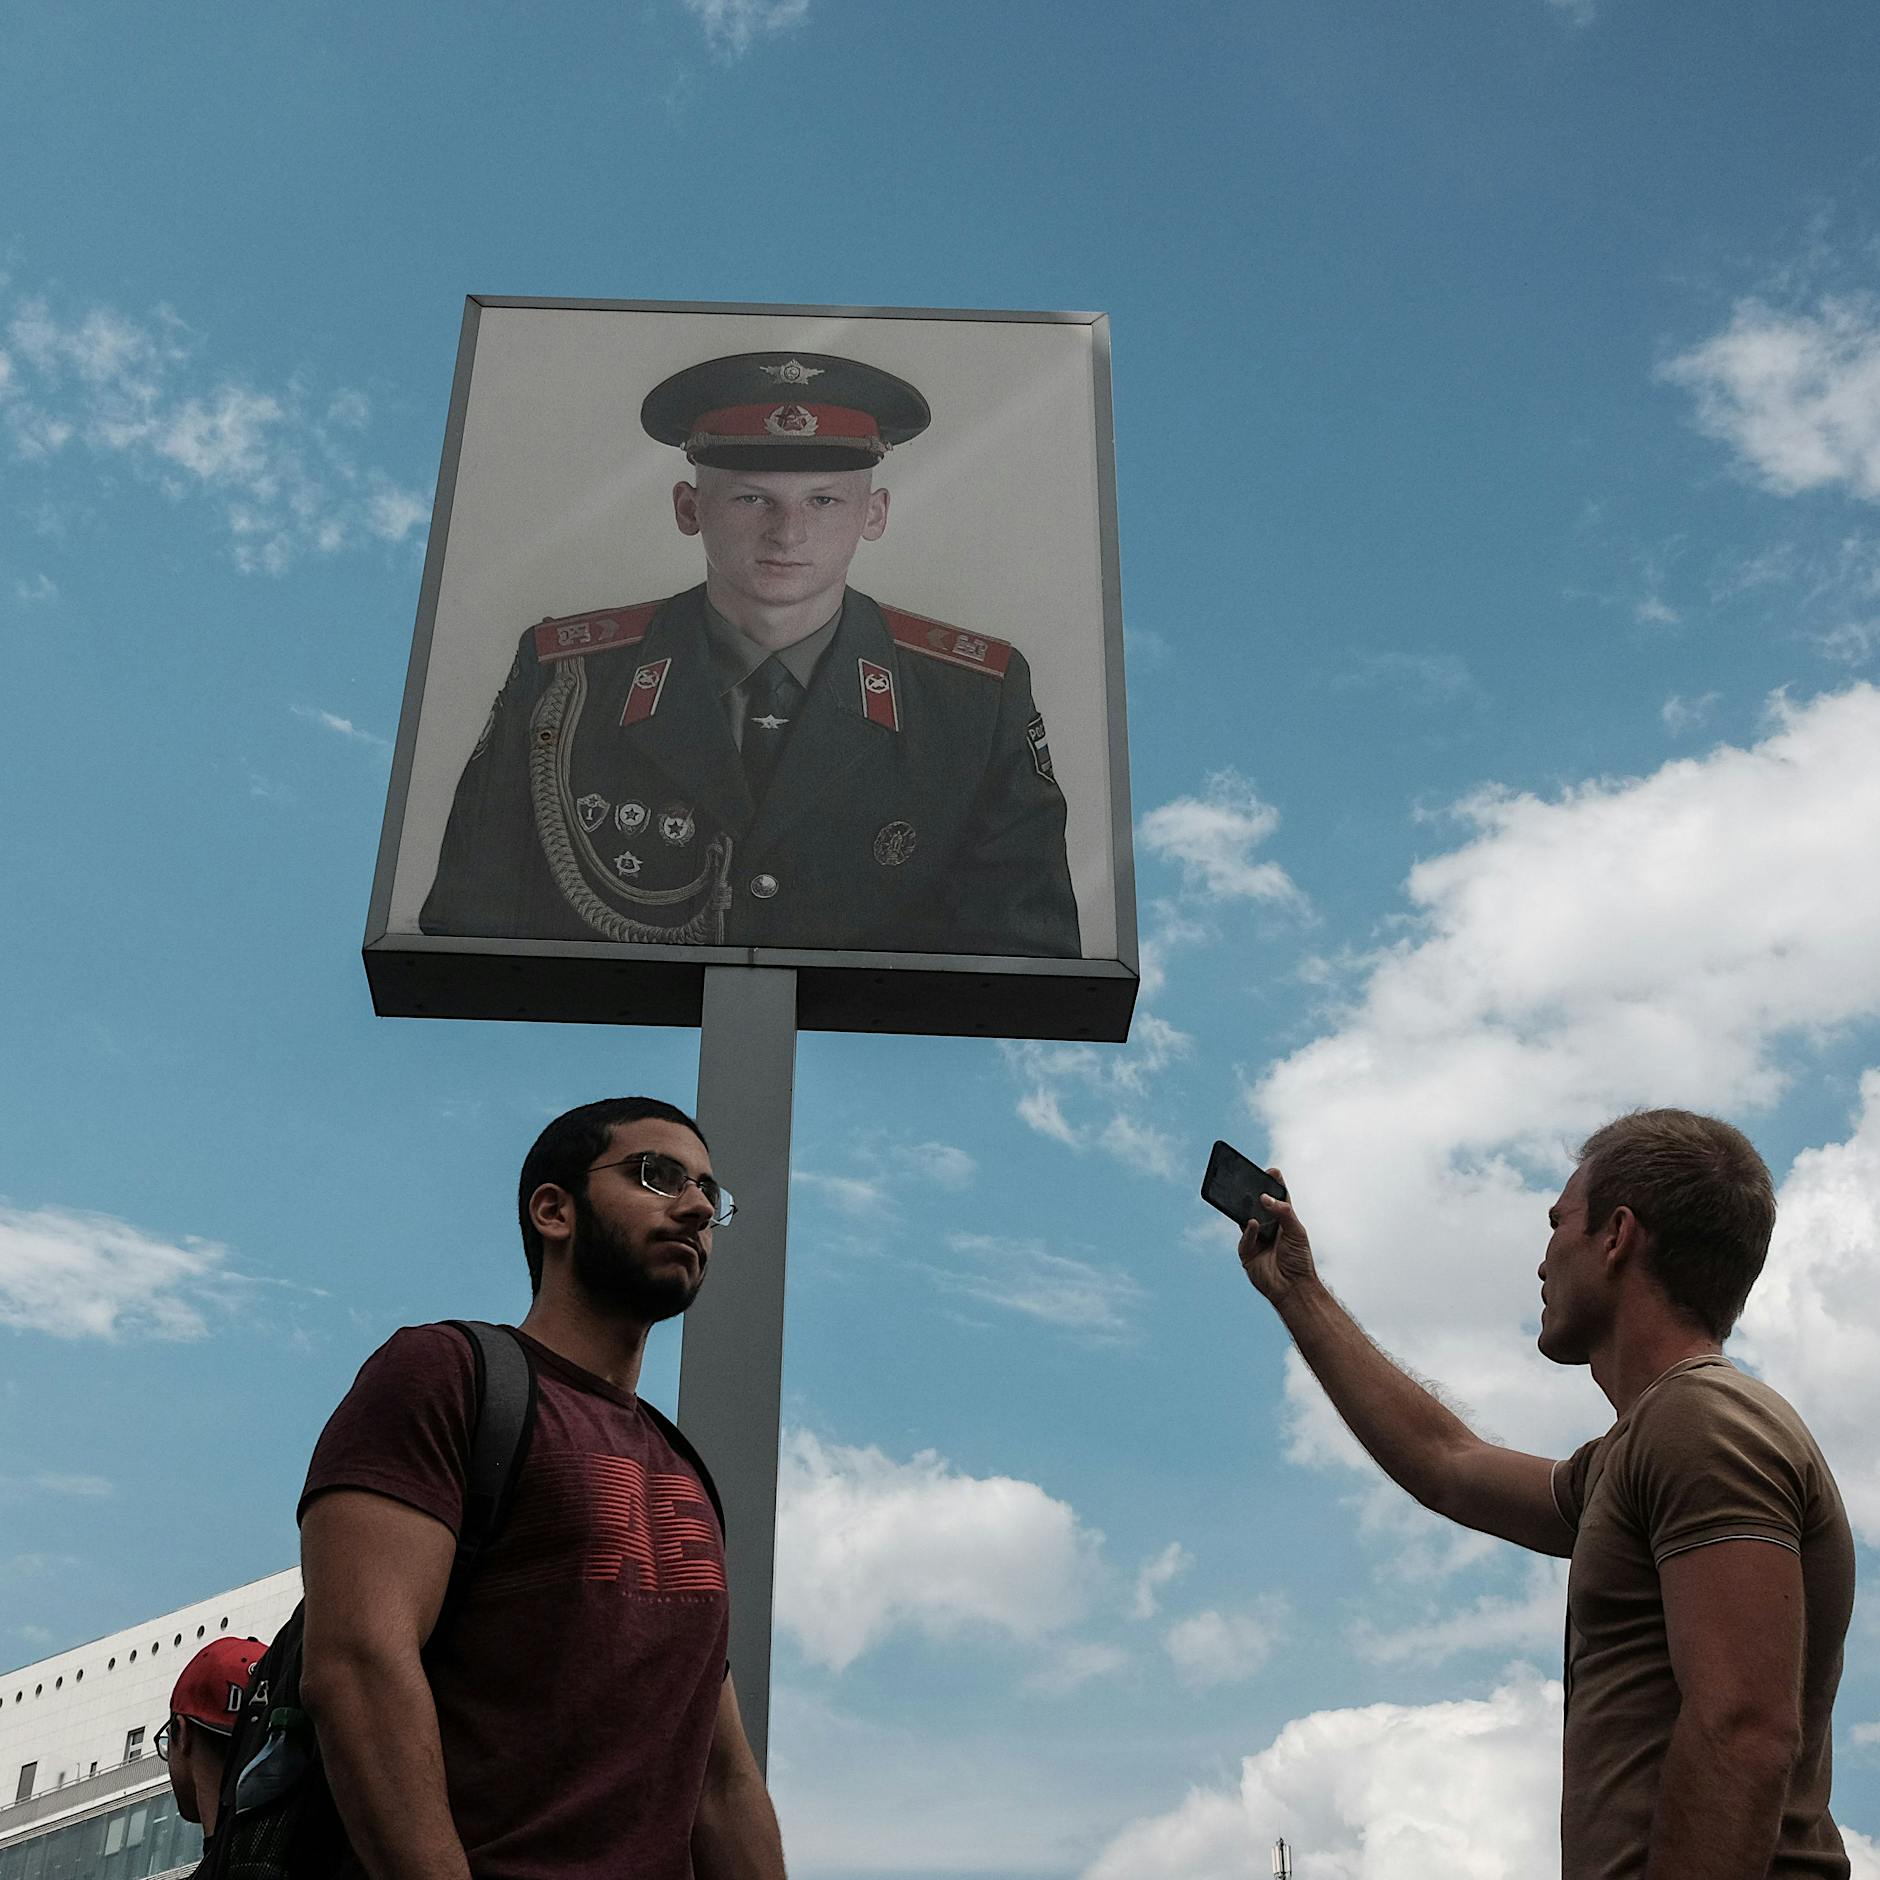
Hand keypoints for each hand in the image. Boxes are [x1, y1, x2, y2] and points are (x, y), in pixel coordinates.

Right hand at [1237, 1172, 1317, 1305]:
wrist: (1293, 1288)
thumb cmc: (1300, 1259)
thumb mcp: (1296, 1231)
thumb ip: (1283, 1212)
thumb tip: (1265, 1198)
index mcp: (1283, 1220)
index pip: (1278, 1198)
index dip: (1274, 1184)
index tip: (1271, 1171)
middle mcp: (1268, 1227)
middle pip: (1257, 1206)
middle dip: (1252, 1193)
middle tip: (1248, 1179)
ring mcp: (1256, 1239)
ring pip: (1246, 1219)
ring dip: (1245, 1210)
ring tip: (1246, 1198)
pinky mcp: (1247, 1252)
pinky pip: (1244, 1238)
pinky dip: (1248, 1231)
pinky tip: (1252, 1224)